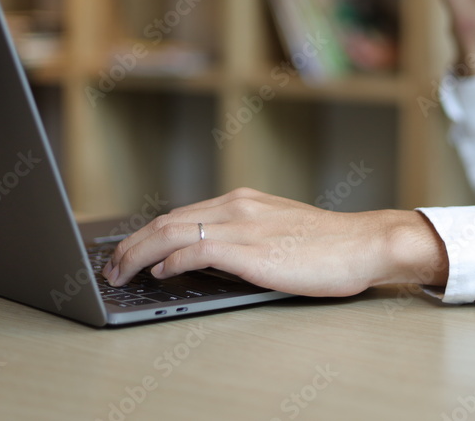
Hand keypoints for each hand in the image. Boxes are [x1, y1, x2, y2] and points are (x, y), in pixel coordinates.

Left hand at [102, 188, 448, 296]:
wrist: (363, 244)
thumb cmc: (328, 245)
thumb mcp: (278, 231)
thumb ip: (243, 236)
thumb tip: (206, 258)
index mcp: (243, 201)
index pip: (180, 213)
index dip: (146, 234)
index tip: (129, 251)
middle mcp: (237, 206)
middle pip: (167, 220)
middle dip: (131, 245)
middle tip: (112, 267)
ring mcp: (242, 226)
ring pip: (172, 232)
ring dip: (138, 254)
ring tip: (121, 272)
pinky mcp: (250, 249)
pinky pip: (196, 249)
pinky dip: (171, 261)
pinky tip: (161, 273)